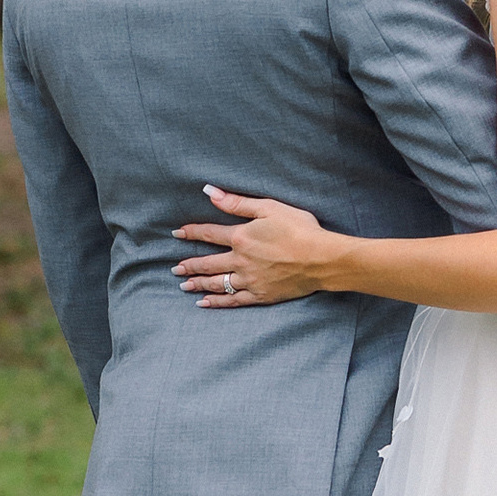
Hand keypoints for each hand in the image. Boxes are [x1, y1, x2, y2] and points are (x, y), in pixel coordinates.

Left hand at [174, 184, 338, 306]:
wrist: (321, 259)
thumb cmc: (300, 229)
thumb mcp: (269, 208)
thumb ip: (237, 203)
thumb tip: (210, 192)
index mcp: (241, 237)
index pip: (209, 233)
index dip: (191, 232)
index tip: (177, 233)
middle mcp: (240, 260)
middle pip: (208, 263)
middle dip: (189, 264)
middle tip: (175, 268)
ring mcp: (249, 280)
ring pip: (217, 283)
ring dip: (198, 283)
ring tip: (184, 284)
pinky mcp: (260, 295)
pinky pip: (233, 301)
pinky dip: (216, 302)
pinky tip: (204, 303)